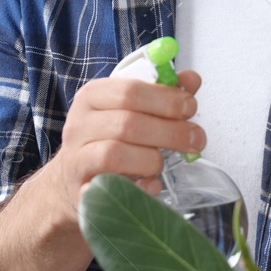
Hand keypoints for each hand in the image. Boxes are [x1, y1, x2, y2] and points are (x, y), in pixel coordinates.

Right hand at [44, 69, 204, 218]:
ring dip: (152, 159)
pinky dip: (140, 188)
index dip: (166, 99)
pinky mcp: (81, 190)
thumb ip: (162, 94)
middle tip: (196, 139)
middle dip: (170, 131)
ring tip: (161, 162)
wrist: (74, 178)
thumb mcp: (130, 110)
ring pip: (116, 154)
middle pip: (128, 123)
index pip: (130, 90)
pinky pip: (114, 188)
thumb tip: (191, 79)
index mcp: (93, 96)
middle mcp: (79, 125)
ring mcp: (77, 158)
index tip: (190, 107)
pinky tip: (152, 184)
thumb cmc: (108, 138)